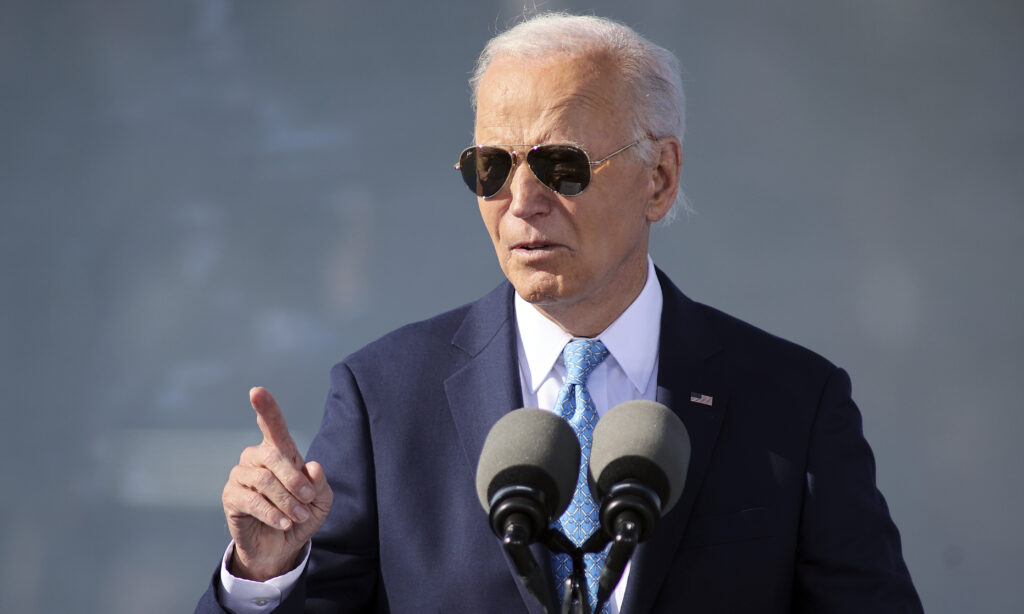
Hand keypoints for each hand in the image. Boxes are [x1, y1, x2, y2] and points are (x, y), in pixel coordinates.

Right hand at [222, 387, 332, 580]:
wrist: (281, 547)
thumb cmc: (301, 515)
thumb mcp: (320, 502)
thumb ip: (320, 484)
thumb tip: (313, 466)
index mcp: (280, 452)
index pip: (272, 425)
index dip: (265, 408)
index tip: (256, 391)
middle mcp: (256, 457)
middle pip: (274, 455)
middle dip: (295, 480)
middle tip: (308, 500)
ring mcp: (241, 476)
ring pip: (264, 480)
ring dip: (287, 501)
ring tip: (297, 517)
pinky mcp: (231, 497)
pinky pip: (251, 500)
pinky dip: (272, 513)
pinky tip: (283, 523)